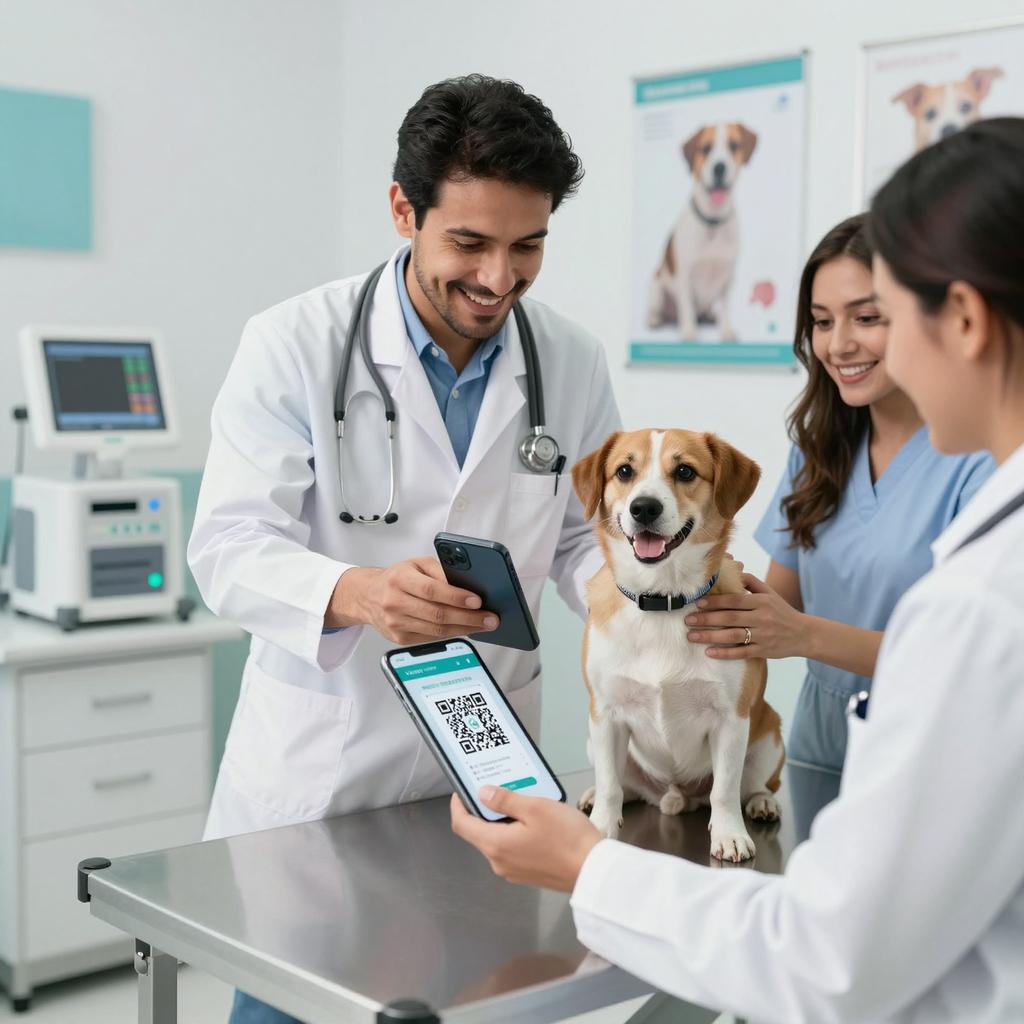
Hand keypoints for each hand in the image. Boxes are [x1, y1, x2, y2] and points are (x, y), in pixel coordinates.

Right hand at [326, 557, 498, 643]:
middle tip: (490, 618)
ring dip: (465, 629)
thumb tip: (466, 586)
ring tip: (484, 625)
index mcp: (399, 579)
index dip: (456, 597)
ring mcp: (395, 623)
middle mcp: (394, 601)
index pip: (431, 590)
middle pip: (437, 615)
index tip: (477, 601)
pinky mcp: (399, 638)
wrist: (368, 596)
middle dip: (469, 618)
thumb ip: (440, 571)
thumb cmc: (397, 578)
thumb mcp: (417, 564)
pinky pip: (431, 639)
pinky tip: (466, 629)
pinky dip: (452, 635)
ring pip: (436, 631)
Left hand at [450, 787, 601, 891]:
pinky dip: (514, 833)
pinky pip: (511, 850)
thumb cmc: (566, 837)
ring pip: (496, 841)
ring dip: (501, 821)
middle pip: (478, 833)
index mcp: (495, 845)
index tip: (463, 789)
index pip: (462, 825)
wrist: (594, 871)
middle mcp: (498, 862)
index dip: (458, 805)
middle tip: (498, 788)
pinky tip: (532, 821)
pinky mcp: (527, 874)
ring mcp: (513, 871)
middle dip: (483, 810)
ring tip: (520, 801)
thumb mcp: (535, 808)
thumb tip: (482, 794)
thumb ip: (505, 800)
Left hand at [685, 572, 805, 659]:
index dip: (715, 601)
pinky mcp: (764, 651)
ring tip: (692, 636)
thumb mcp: (770, 593)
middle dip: (706, 619)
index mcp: (762, 602)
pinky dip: (725, 653)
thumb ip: (751, 582)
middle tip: (687, 620)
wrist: (804, 634)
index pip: (734, 600)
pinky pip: (741, 653)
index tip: (697, 603)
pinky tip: (709, 653)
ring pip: (733, 636)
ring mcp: (763, 636)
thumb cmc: (782, 611)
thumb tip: (732, 570)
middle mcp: (762, 618)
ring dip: (710, 637)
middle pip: (730, 618)